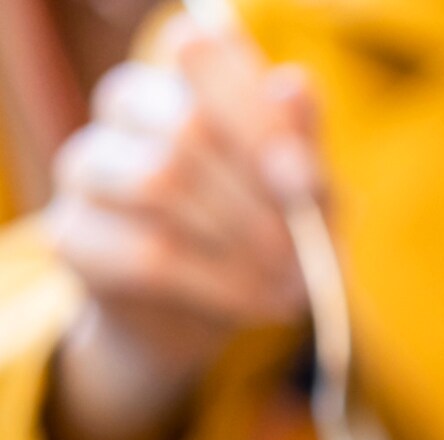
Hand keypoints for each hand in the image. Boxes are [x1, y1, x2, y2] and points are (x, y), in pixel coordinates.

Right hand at [43, 17, 321, 439]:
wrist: (207, 320)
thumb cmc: (266, 239)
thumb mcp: (307, 198)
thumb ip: (299, 145)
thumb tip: (296, 82)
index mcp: (182, 78)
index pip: (205, 57)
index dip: (260, 120)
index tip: (310, 183)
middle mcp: (125, 110)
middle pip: (182, 124)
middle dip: (258, 198)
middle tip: (309, 258)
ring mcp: (89, 171)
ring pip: (152, 178)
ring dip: (234, 240)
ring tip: (288, 287)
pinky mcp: (75, 240)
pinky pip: (139, 253)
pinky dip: (209, 284)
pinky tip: (256, 309)